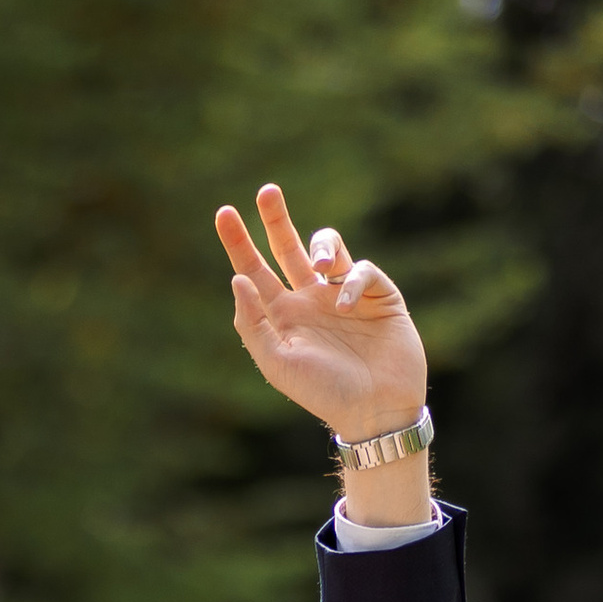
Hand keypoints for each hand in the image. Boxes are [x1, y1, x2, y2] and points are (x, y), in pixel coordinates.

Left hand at [214, 182, 425, 447]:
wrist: (375, 411)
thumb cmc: (323, 393)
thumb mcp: (278, 364)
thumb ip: (253, 324)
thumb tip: (237, 279)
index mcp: (284, 316)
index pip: (256, 272)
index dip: (239, 244)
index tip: (223, 214)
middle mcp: (311, 300)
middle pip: (288, 248)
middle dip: (276, 218)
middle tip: (266, 191)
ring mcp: (344, 294)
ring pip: (327, 248)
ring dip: (320, 246)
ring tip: (318, 266)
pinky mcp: (378, 294)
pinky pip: (361, 270)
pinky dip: (352, 282)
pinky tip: (348, 309)